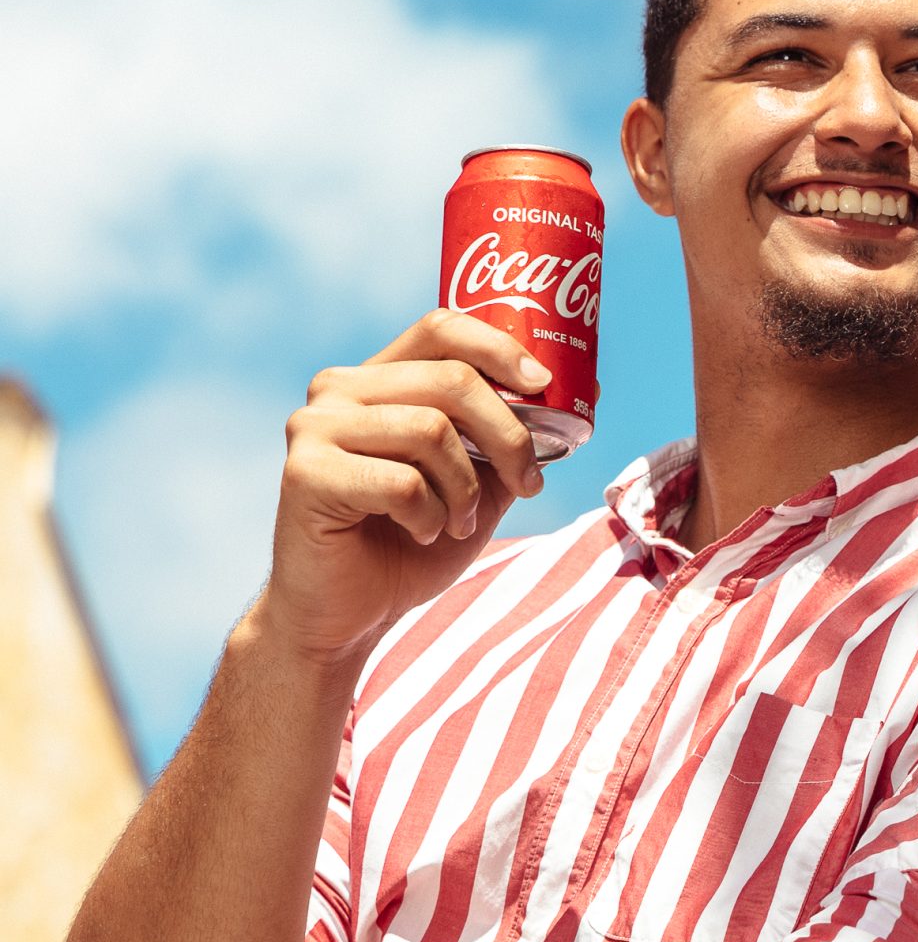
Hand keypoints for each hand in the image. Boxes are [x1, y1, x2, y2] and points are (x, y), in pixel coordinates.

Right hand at [254, 309, 550, 666]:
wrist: (349, 613)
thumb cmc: (412, 544)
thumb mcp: (480, 484)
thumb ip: (512, 438)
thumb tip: (589, 389)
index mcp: (378, 379)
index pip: (441, 328)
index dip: (500, 348)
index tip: (543, 386)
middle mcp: (338, 390)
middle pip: (451, 380)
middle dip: (508, 436)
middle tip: (526, 483)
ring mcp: (314, 428)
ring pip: (430, 430)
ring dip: (466, 488)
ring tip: (458, 520)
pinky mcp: (305, 474)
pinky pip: (401, 482)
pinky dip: (431, 516)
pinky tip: (421, 534)